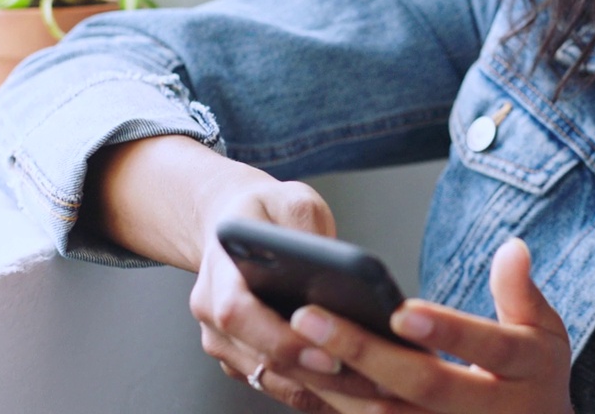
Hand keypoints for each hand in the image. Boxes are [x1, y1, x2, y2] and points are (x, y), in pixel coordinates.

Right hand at [190, 178, 378, 411]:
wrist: (232, 225)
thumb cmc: (265, 212)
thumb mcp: (290, 200)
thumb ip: (308, 229)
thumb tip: (340, 265)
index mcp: (218, 276)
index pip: (241, 316)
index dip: (285, 340)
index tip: (331, 354)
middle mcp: (214, 320)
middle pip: (264, 360)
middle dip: (321, 376)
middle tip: (375, 382)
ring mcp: (227, 346)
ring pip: (276, 381)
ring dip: (327, 392)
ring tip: (380, 392)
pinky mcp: (246, 362)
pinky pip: (283, 386)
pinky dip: (321, 393)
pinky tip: (363, 391)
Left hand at [290, 238, 573, 413]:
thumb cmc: (533, 374)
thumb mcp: (545, 332)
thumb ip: (522, 292)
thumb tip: (511, 247)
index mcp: (527, 370)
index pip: (489, 348)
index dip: (447, 330)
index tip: (401, 309)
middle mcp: (490, 411)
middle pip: (424, 386)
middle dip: (365, 351)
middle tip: (310, 315)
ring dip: (337, 382)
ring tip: (293, 343)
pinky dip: (339, 402)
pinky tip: (306, 372)